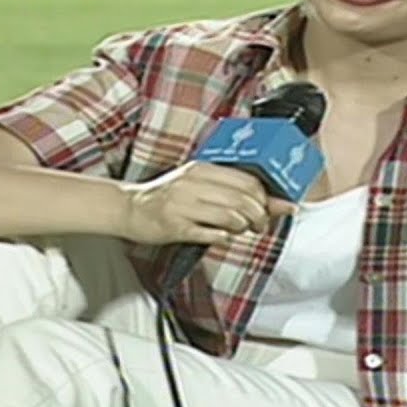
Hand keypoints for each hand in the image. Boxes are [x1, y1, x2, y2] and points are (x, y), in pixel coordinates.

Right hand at [116, 161, 298, 246]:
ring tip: (238, 231)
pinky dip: (223, 238)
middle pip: (242, 199)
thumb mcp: (197, 184)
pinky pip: (210, 234)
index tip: (269, 209)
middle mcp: (192, 183)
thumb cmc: (166, 197)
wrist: (130, 209)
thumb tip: (276, 202)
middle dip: (259, 216)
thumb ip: (232, 191)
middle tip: (259, 225)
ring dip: (242, 228)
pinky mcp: (175, 226)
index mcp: (201, 169)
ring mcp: (183, 205)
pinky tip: (221, 237)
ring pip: (230, 217)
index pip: (247, 180)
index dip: (265, 198)